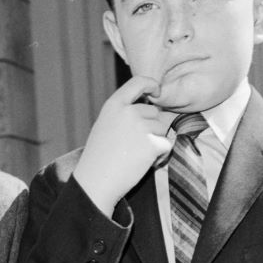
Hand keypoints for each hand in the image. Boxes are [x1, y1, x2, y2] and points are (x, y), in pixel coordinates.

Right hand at [75, 75, 175, 215]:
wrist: (96, 181)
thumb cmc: (100, 156)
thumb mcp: (106, 124)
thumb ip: (125, 113)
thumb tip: (152, 108)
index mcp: (114, 104)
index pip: (139, 82)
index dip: (152, 85)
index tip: (157, 91)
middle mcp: (129, 111)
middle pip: (155, 112)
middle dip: (151, 126)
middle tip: (133, 145)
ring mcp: (142, 126)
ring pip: (162, 128)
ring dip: (155, 141)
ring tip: (135, 154)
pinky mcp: (153, 143)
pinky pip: (166, 145)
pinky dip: (160, 155)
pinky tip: (143, 162)